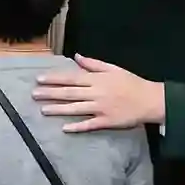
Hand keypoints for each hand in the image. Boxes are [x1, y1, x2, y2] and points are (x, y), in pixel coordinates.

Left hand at [33, 52, 165, 132]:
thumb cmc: (131, 83)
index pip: (71, 78)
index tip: (39, 79)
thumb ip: (94, 64)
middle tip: (34, 94)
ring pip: (75, 109)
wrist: (150, 100)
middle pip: (69, 93)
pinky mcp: (106, 121)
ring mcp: (100, 108)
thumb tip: (76, 56)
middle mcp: (96, 93)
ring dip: (58, 109)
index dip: (54, 78)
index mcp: (97, 79)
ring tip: (43, 110)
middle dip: (50, 93)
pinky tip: (64, 128)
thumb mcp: (114, 69)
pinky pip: (89, 124)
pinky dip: (77, 126)